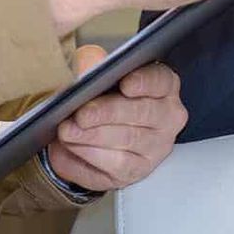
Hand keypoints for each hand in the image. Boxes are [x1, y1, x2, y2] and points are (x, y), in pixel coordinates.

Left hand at [46, 45, 187, 190]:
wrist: (96, 127)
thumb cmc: (103, 93)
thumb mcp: (96, 71)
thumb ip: (92, 62)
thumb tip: (87, 65)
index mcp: (163, 86)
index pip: (160, 81)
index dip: (143, 82)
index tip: (125, 84)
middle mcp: (166, 118)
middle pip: (142, 113)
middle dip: (108, 113)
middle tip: (81, 114)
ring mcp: (154, 148)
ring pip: (127, 143)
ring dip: (92, 138)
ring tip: (67, 132)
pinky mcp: (136, 171)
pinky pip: (113, 168)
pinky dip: (86, 158)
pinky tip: (68, 148)